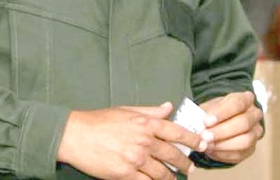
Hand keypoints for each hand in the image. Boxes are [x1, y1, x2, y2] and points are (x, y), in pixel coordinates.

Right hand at [57, 103, 207, 179]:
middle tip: (190, 167)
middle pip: (172, 155)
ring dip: (171, 176)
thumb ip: (150, 111)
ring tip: (173, 178)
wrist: (76, 135)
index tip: (202, 144)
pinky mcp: (126, 174)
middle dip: (184, 163)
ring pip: (162, 172)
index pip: (176, 132)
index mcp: (145, 122)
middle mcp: (144, 140)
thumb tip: (168, 107)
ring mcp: (135, 159)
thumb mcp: (126, 110)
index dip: (192, 139)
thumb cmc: (100, 120)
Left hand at [200, 91, 263, 163]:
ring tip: (207, 144)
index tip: (206, 121)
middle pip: (243, 123)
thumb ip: (205, 113)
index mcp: (245, 99)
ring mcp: (255, 132)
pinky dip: (223, 153)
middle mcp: (254, 115)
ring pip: (245, 141)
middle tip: (205, 136)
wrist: (221, 122)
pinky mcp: (252, 149)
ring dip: (223, 144)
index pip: (237, 104)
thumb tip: (197, 122)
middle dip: (222, 131)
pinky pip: (240, 154)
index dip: (221, 113)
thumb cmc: (215, 111)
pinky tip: (211, 150)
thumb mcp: (210, 106)